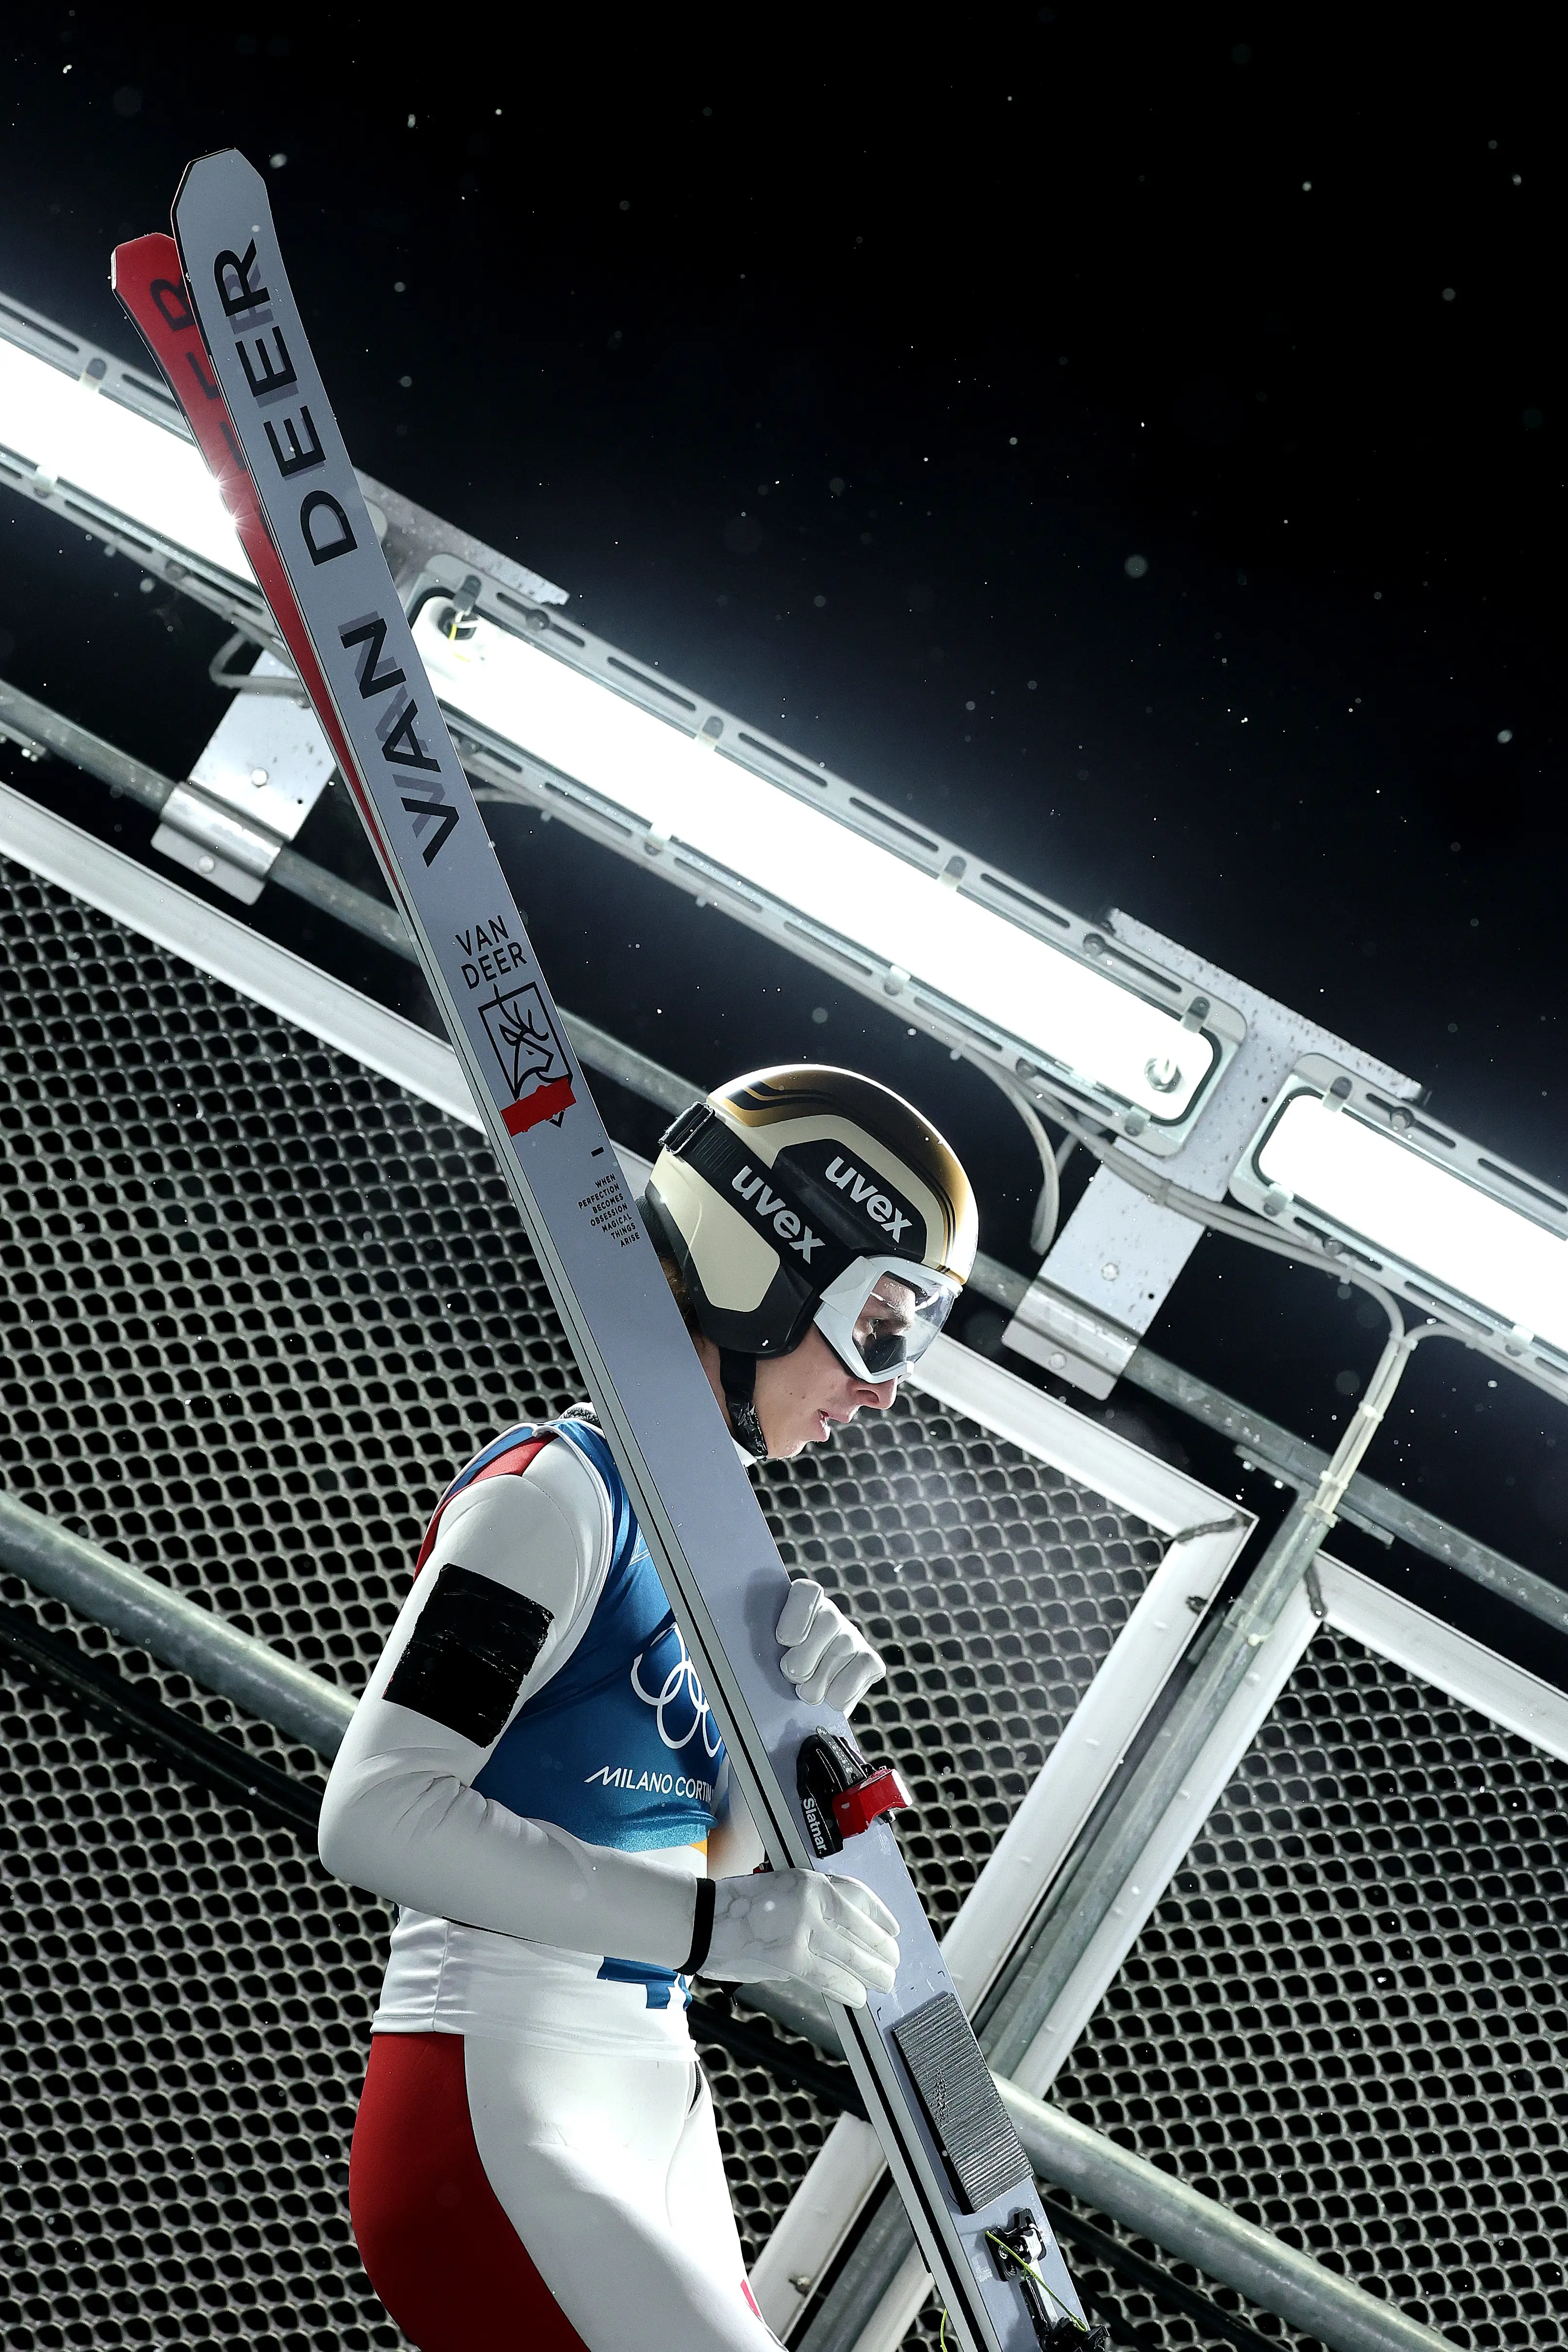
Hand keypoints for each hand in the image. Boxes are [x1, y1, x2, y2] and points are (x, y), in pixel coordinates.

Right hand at [701, 1869, 899, 2007]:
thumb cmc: (736, 1906)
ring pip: (850, 1954)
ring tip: (884, 1982)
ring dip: (871, 1972)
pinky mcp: (790, 1957)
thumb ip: (811, 1909)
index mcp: (810, 1881)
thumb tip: (837, 1938)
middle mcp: (811, 1900)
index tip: (893, 1929)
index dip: (881, 1916)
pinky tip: (858, 1996)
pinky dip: (846, 1987)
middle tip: (893, 1963)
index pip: (858, 1896)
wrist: (700, 1920)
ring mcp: (802, 1929)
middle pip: (861, 1928)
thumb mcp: (780, 1888)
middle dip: (882, 1950)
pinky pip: (828, 1976)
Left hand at [776, 1580, 883, 1714]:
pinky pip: (857, 1676)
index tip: (784, 1641)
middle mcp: (831, 1616)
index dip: (797, 1615)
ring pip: (840, 1653)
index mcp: (800, 1606)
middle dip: (804, 1658)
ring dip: (816, 1684)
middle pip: (828, 1622)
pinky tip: (827, 1698)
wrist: (803, 1703)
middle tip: (790, 1675)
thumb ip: (765, 1647)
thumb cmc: (779, 1675)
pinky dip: (837, 1697)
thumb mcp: (767, 1656)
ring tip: (805, 1693)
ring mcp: (854, 1638)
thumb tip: (755, 1649)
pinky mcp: (871, 1663)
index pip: (807, 1592)